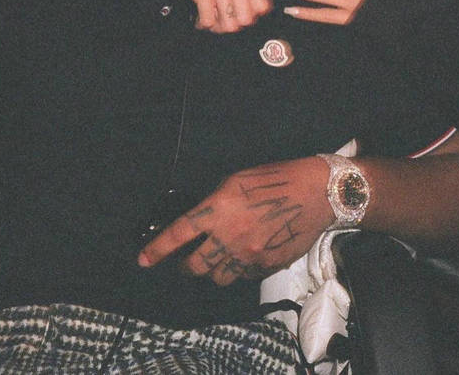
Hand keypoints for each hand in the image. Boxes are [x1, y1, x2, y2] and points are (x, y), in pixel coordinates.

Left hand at [137, 157, 332, 285]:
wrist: (314, 193)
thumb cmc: (275, 180)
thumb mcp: (236, 182)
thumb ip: (214, 204)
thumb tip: (201, 223)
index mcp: (219, 209)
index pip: (180, 233)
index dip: (157, 249)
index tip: (143, 260)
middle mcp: (229, 236)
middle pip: (195, 266)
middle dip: (186, 267)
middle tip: (186, 263)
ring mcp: (248, 255)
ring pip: (218, 278)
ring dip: (212, 272)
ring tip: (217, 260)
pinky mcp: (265, 267)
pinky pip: (243, 278)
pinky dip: (237, 271)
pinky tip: (244, 257)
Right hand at [151, 0, 272, 32]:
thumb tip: (253, 15)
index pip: (263, 6)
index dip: (250, 16)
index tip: (237, 15)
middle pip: (246, 19)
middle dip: (232, 24)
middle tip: (219, 20)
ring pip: (229, 24)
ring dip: (216, 27)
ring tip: (208, 18)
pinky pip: (209, 21)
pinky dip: (202, 24)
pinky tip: (197, 16)